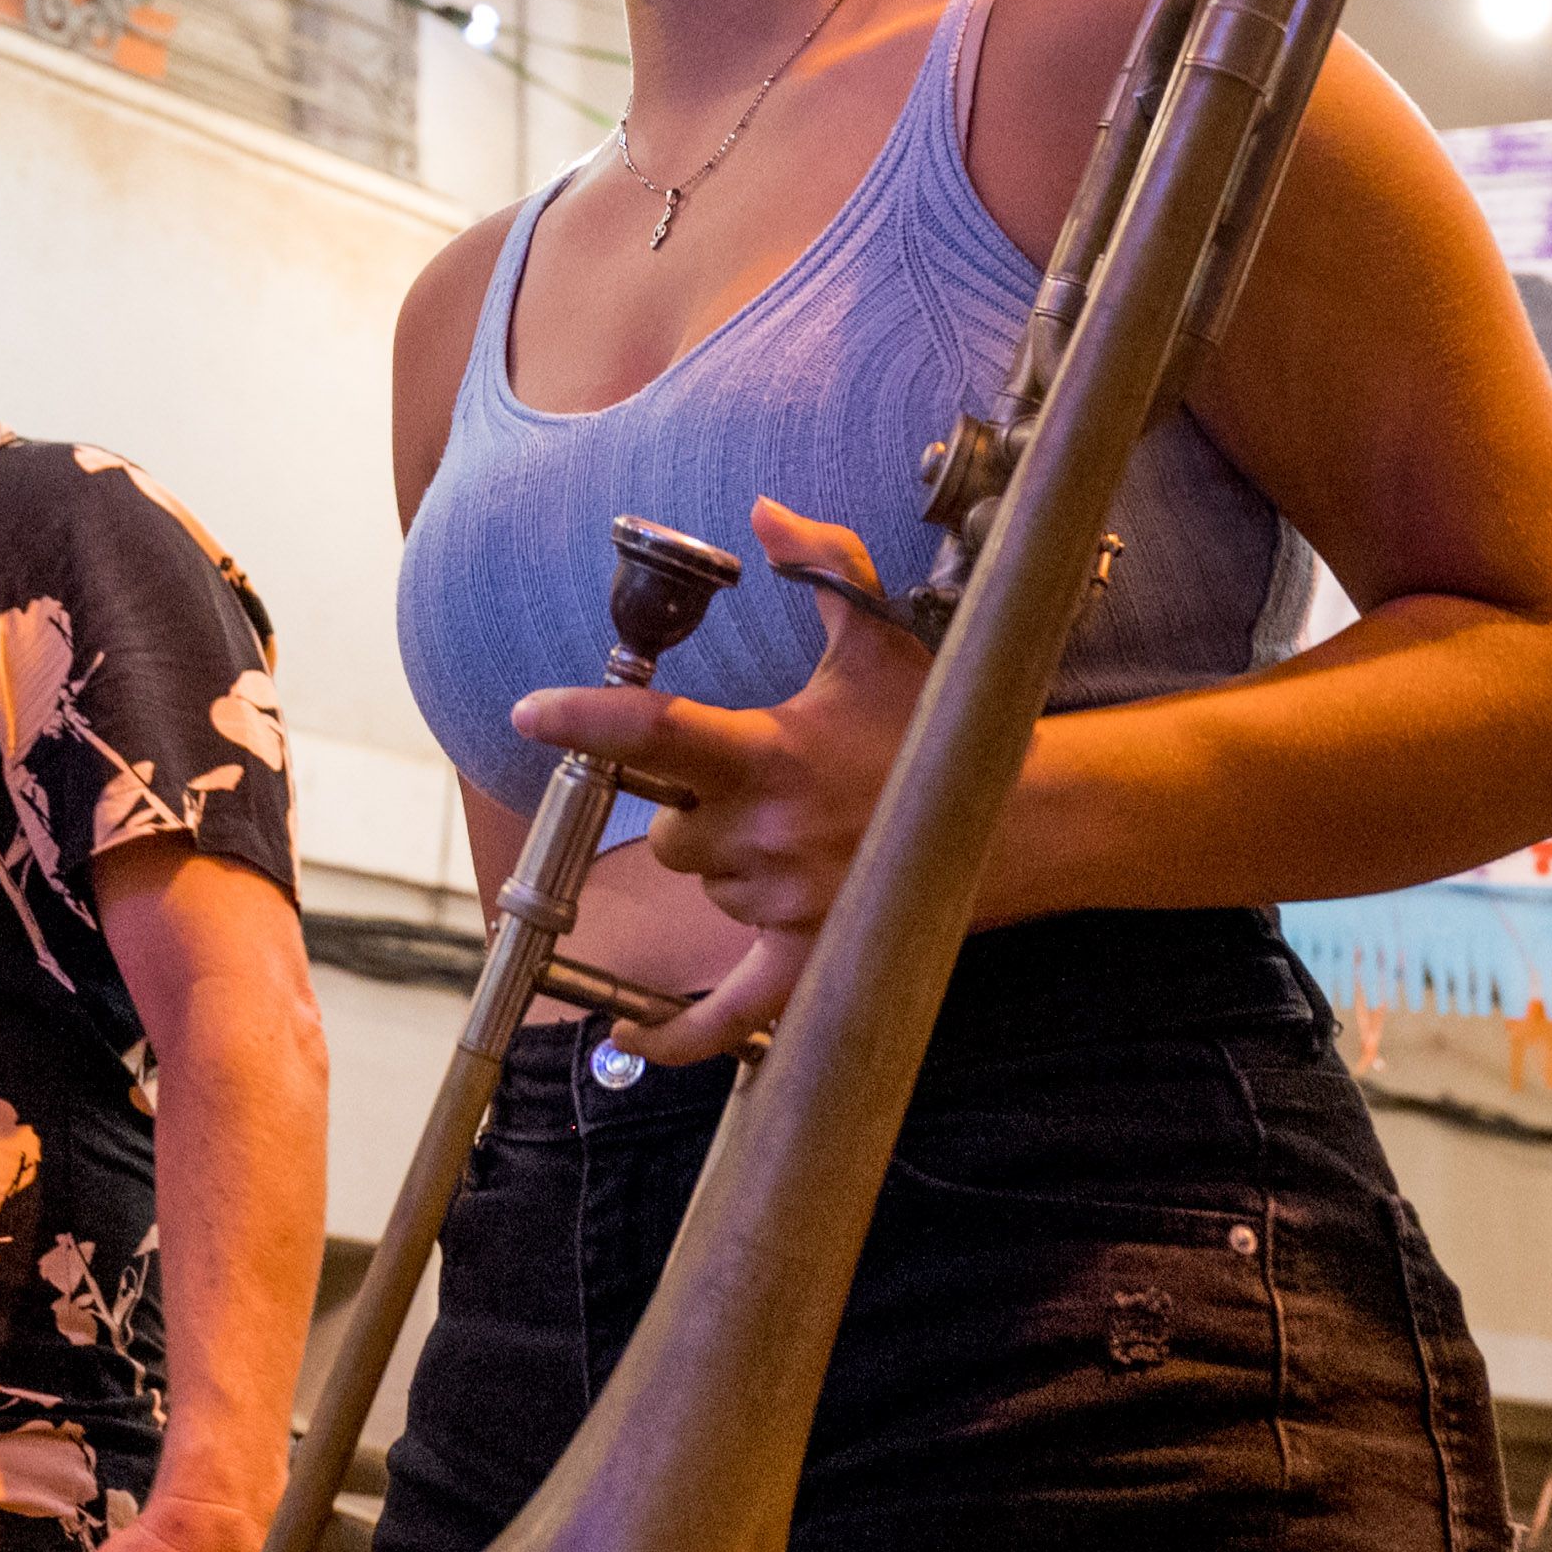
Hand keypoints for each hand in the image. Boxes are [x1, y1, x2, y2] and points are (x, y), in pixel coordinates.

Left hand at [507, 500, 935, 1066]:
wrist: (1022, 820)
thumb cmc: (939, 725)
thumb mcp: (879, 636)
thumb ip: (822, 563)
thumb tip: (764, 511)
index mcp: (769, 755)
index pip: (654, 731)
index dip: (585, 720)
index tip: (529, 711)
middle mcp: (766, 836)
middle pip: (669, 831)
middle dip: (694, 809)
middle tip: (757, 784)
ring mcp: (786, 906)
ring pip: (704, 889)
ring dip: (728, 864)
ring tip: (803, 832)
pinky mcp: (808, 962)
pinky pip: (727, 1015)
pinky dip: (677, 1036)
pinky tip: (627, 1040)